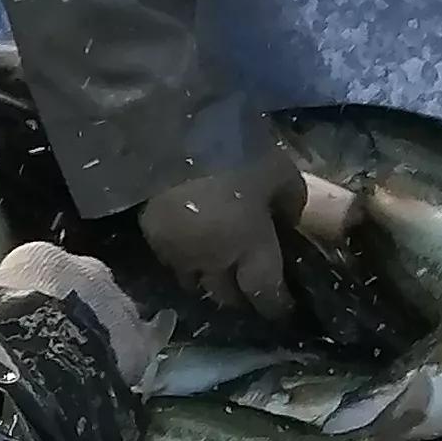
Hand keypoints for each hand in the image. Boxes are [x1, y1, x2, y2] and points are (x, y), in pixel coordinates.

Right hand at [0, 235, 157, 387]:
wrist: (32, 365)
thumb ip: (2, 309)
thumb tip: (0, 325)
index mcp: (38, 258)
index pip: (45, 271)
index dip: (44, 297)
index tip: (39, 318)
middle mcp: (84, 267)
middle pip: (88, 284)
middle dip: (83, 305)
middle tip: (72, 336)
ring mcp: (115, 298)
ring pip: (117, 308)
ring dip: (111, 325)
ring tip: (101, 354)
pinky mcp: (138, 335)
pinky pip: (150, 333)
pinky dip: (150, 337)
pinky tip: (151, 343)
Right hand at [135, 150, 300, 323]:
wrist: (172, 131)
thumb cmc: (235, 151)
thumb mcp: (280, 171)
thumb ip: (290, 203)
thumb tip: (288, 221)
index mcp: (251, 249)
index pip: (266, 295)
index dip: (275, 306)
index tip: (283, 308)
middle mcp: (214, 263)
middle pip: (227, 297)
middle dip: (240, 297)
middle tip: (249, 286)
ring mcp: (178, 254)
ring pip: (194, 284)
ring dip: (208, 281)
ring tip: (216, 268)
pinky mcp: (151, 238)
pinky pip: (171, 260)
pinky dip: (183, 259)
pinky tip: (188, 242)